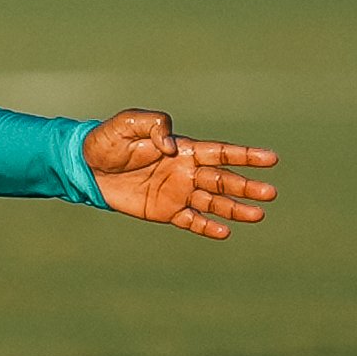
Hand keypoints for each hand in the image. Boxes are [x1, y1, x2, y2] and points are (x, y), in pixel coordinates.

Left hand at [83, 110, 277, 238]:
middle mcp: (186, 171)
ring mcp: (177, 192)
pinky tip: (225, 232)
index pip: (221, 152)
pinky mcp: (164, 211)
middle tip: (271, 194)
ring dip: (235, 209)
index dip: (246, 156)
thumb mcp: (128, 123)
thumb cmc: (107, 140)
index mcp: (183, 148)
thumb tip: (173, 145)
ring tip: (258, 215)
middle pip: (223, 180)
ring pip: (213, 202)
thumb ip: (154, 125)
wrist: (85, 166)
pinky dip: (208, 227)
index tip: (272, 158)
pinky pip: (191, 221)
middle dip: (246, 187)